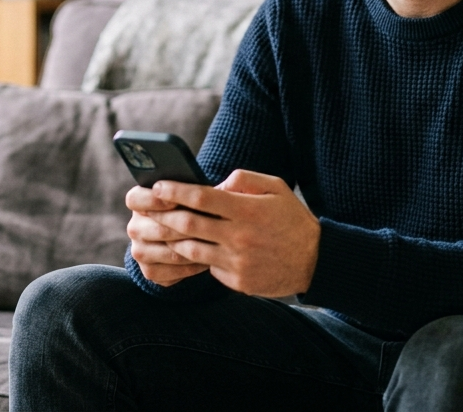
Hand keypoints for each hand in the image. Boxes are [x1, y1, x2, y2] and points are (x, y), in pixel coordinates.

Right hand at [126, 185, 210, 286]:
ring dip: (188, 248)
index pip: (135, 199)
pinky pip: (165, 273)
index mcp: (140, 201)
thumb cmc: (201, 207)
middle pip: (152, 228)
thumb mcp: (201, 192)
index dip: (153, 200)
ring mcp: (140, 250)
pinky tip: (205, 261)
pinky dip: (186, 268)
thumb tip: (222, 188)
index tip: (175, 200)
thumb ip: (203, 187)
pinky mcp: (150, 271)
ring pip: (162, 252)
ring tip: (213, 244)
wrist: (200, 235)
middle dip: (181, 227)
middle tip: (206, 226)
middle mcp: (136, 226)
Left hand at [148, 170, 320, 297]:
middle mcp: (240, 237)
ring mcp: (238, 262)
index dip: (176, 191)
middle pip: (189, 224)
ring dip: (172, 239)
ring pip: (191, 250)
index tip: (158, 186)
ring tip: (160, 230)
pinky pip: (208, 268)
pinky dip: (197, 258)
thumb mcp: (276, 187)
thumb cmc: (292, 219)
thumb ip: (244, 180)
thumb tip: (214, 185)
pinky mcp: (238, 282)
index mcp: (248, 211)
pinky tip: (190, 249)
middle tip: (147, 208)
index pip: (202, 198)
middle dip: (163, 214)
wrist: (315, 261)